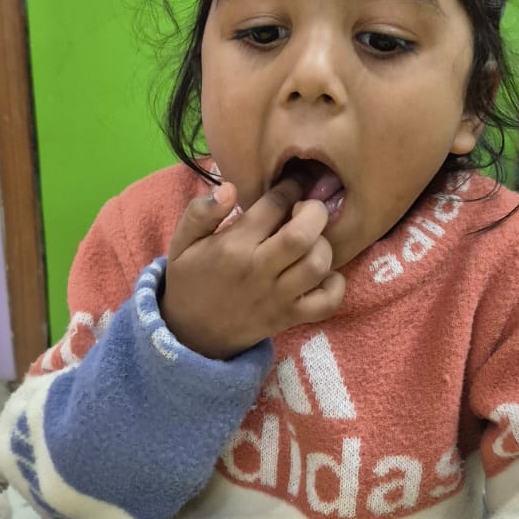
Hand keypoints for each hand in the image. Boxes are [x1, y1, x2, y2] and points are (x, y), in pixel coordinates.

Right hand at [159, 178, 345, 358]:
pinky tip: (325, 274)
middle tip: (308, 210)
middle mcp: (258, 270)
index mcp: (233, 247)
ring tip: (313, 241)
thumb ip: (201, 211)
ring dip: (324, 246)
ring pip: (317, 265)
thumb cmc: (190, 280)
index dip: (290, 188)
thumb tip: (230, 188)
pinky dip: (335, 286)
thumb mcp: (183, 242)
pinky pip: (326, 303)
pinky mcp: (289, 318)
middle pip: (303, 235)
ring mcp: (277, 297)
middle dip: (315, 212)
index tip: (293, 184)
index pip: (273, 206)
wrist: (191, 334)